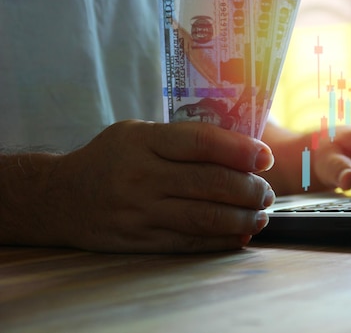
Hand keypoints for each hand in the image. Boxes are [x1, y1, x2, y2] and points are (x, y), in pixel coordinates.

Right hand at [1, 120, 275, 252]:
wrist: (59, 197)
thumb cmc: (109, 158)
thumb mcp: (137, 133)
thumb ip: (181, 138)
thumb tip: (239, 150)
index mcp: (144, 141)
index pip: (201, 143)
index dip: (240, 150)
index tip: (265, 158)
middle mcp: (142, 176)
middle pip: (210, 183)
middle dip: (250, 189)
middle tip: (267, 192)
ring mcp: (140, 211)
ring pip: (204, 217)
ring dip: (242, 218)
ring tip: (261, 215)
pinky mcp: (140, 239)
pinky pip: (190, 242)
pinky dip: (221, 240)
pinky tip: (240, 235)